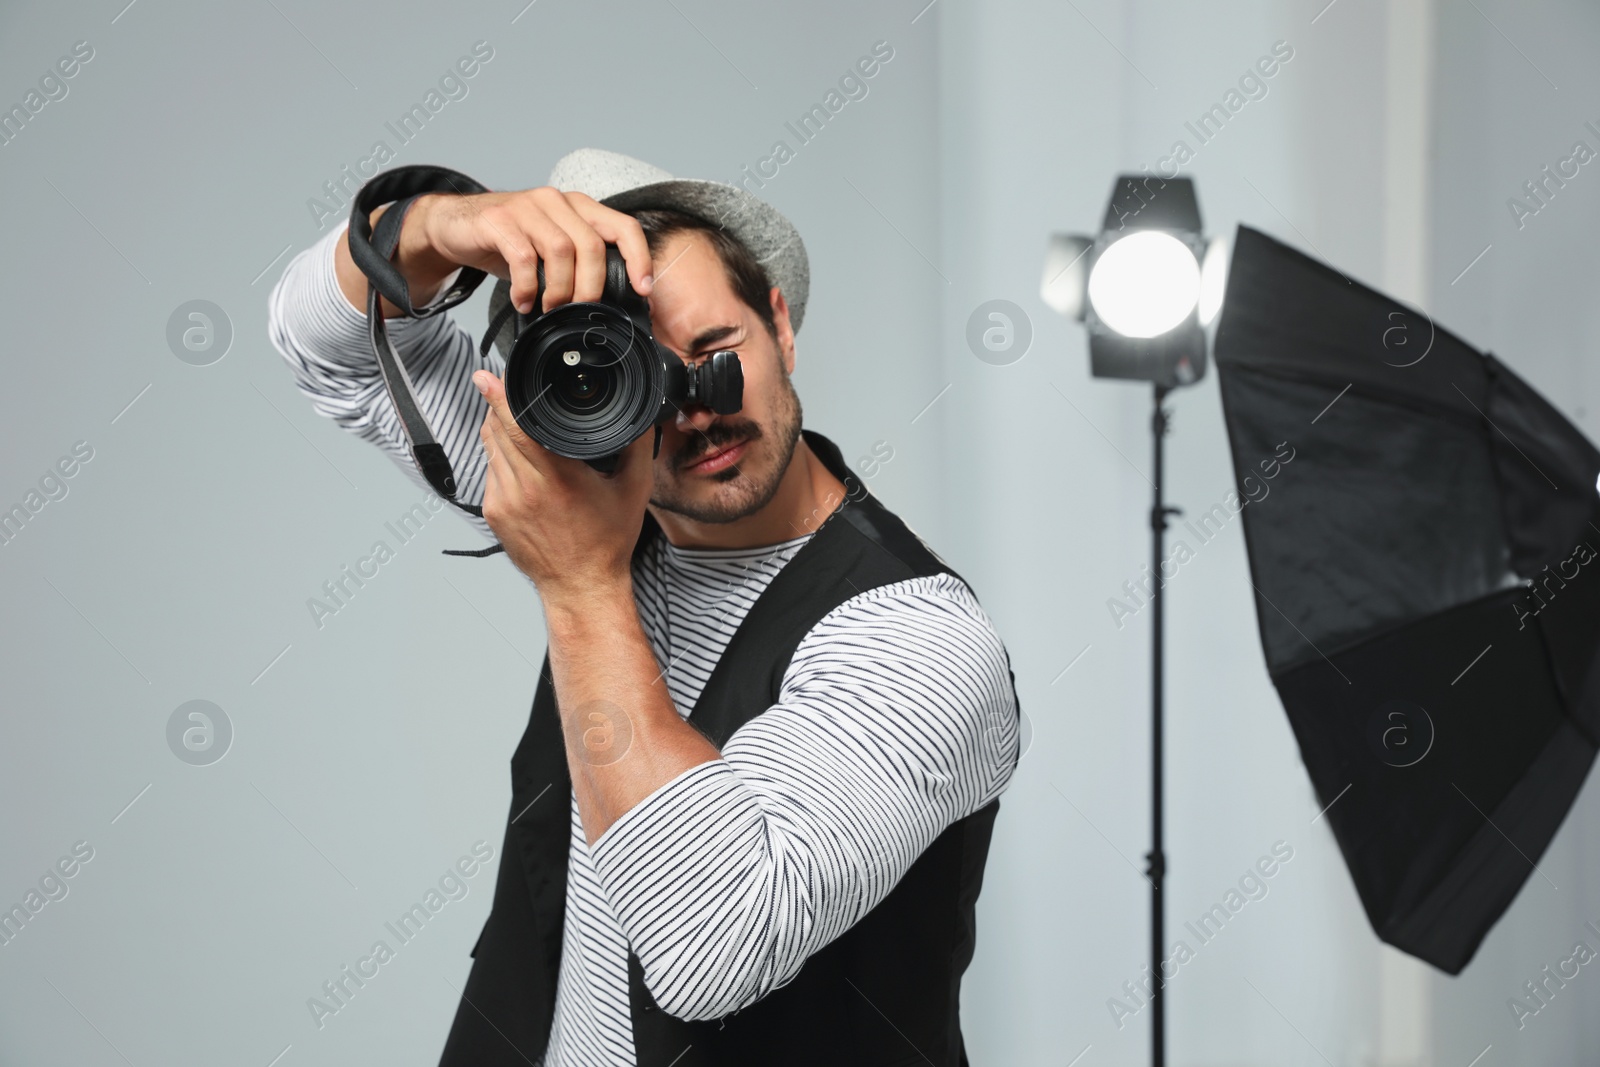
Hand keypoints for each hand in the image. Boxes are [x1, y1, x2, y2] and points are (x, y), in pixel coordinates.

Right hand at [416, 187, 653, 311]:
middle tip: (580, 311)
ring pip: (562, 250)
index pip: (623, 226)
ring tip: (550, 308)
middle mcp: (557, 201)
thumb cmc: (509, 242)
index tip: (642, 289)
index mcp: (579, 207)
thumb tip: (608, 304)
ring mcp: (527, 207)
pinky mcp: (499, 220)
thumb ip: (579, 266)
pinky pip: (523, 257)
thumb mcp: (550, 251)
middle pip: (593, 246)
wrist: (455, 226)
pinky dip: (527, 287)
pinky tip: (523, 301)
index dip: (639, 258)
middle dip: (592, 287)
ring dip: (560, 289)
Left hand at [473, 369, 653, 609]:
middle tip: (508, 390)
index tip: (487, 377)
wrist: (581, 585)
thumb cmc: (605, 543)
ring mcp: (504, 503)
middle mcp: (525, 490)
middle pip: (497, 432)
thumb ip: (637, 446)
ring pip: (489, 449)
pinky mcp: (494, 514)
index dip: (499, 398)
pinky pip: (490, 471)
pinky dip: (499, 456)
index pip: (517, 427)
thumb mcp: (633, 490)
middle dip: (499, 407)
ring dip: (498, 429)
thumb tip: (642, 416)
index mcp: (557, 479)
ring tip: (515, 420)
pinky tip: (517, 457)